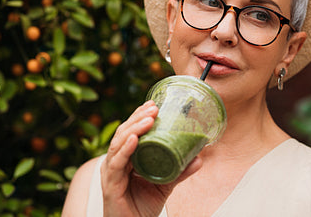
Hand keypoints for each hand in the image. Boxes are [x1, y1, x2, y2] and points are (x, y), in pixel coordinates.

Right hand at [101, 100, 201, 216]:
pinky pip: (117, 164)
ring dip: (134, 129)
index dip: (139, 116)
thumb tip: (199, 158)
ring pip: (119, 144)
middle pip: (123, 133)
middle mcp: (115, 161)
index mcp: (125, 158)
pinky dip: (125, 150)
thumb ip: (179, 172)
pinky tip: (135, 139)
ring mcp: (111, 172)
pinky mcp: (111, 185)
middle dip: (138, 117)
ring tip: (149, 118)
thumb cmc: (142, 206)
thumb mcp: (165, 184)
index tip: (153, 104)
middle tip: (154, 107)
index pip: (130, 131)